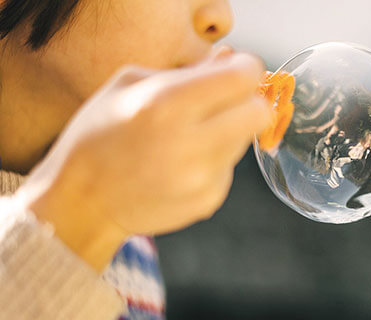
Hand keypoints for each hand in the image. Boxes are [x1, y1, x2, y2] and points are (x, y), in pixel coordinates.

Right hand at [23, 53, 270, 270]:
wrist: (82, 202)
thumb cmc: (97, 136)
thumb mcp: (129, 84)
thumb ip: (186, 69)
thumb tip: (229, 58)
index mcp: (167, 104)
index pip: (243, 77)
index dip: (244, 68)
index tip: (234, 71)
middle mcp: (191, 144)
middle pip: (259, 112)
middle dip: (246, 101)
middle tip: (222, 103)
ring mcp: (202, 178)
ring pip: (246, 140)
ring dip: (228, 131)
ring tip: (189, 137)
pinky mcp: (208, 202)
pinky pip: (230, 169)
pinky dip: (214, 160)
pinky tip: (182, 165)